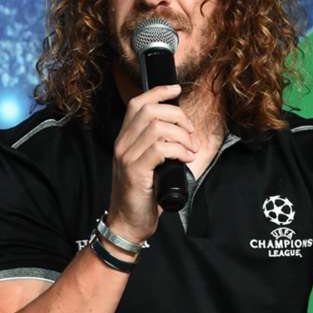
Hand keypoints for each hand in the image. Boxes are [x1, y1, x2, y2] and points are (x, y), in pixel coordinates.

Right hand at [107, 84, 195, 244]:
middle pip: (150, 111)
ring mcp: (127, 157)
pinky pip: (161, 149)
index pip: (137, 104)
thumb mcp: (148, 165)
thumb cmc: (143, 196)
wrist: (128, 223)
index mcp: (124, 140)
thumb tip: (182, 130)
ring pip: (157, 127)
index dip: (158, 92)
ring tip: (190, 150)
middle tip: (190, 133)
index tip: (176, 89)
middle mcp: (122, 144)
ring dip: (181, 135)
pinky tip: (185, 160)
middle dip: (177, 116)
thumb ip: (158, 146)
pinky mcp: (136, 172)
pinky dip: (179, 151)